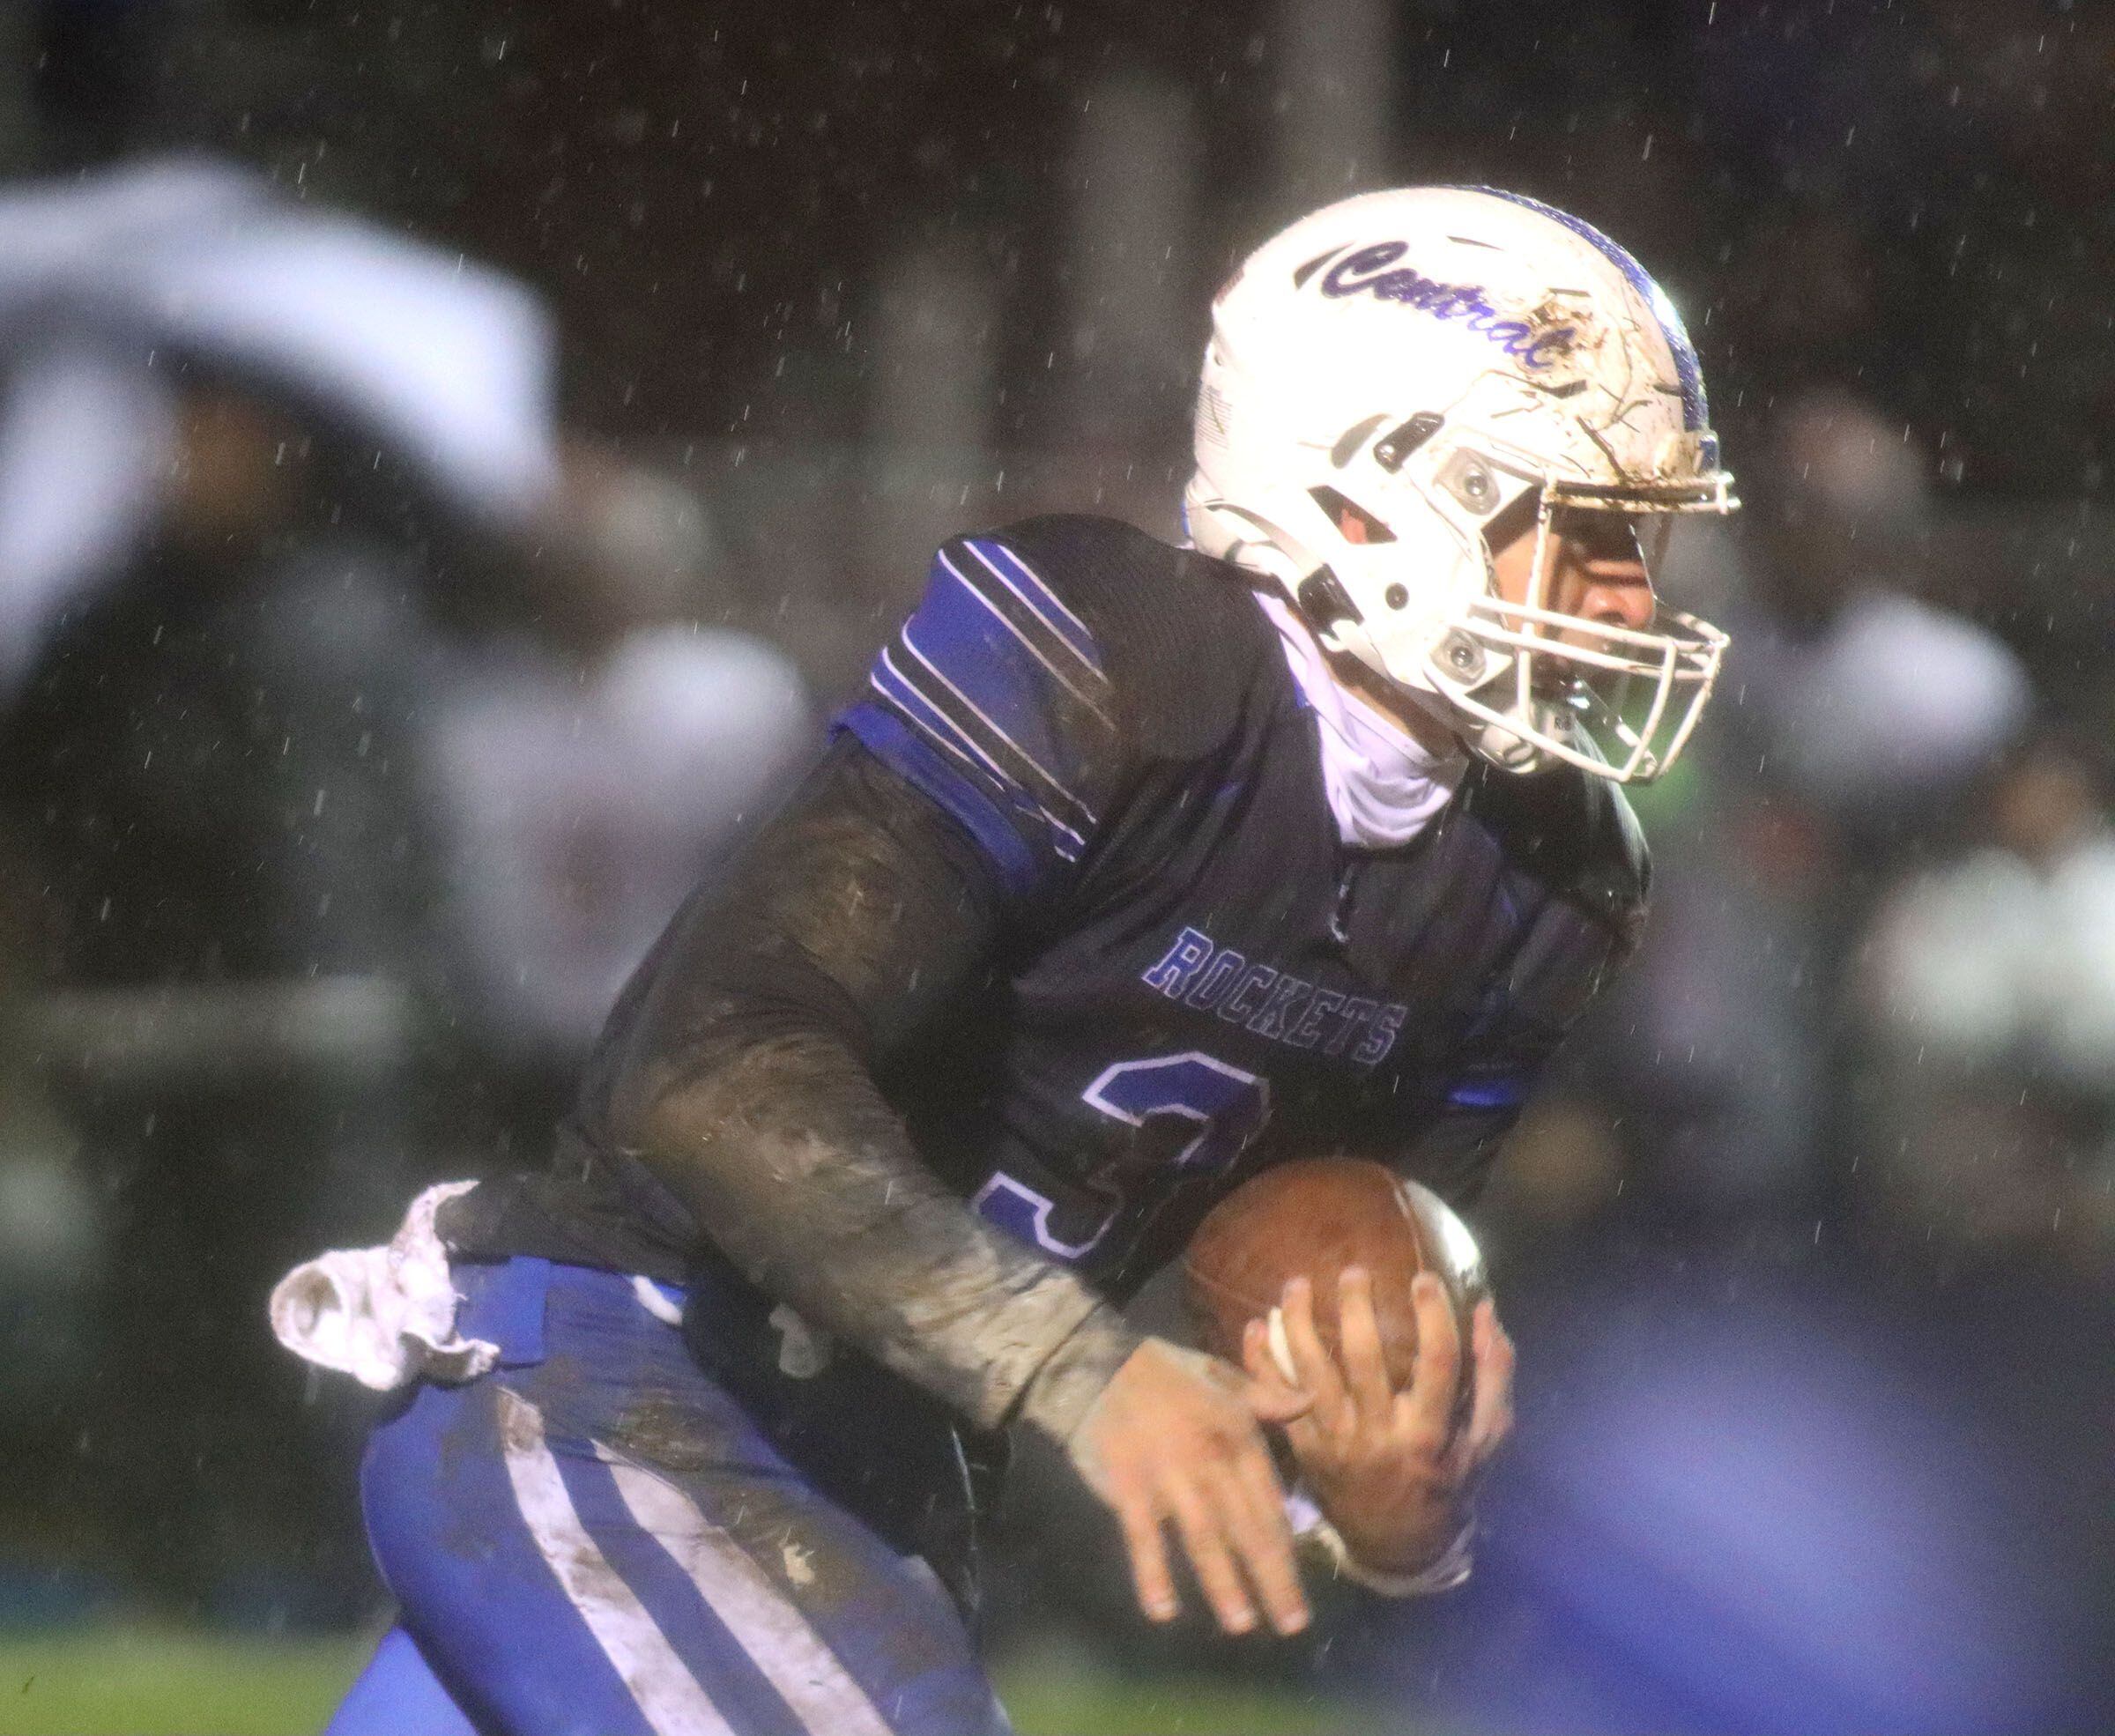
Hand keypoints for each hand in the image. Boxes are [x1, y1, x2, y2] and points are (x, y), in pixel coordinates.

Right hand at [1065, 1336, 1313, 1635]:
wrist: (1096, 1361)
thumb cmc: (1164, 1372)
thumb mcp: (1221, 1376)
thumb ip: (1265, 1397)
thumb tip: (1309, 1401)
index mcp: (1237, 1434)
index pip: (1270, 1502)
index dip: (1287, 1546)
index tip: (1300, 1585)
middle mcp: (1211, 1459)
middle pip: (1248, 1528)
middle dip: (1272, 1579)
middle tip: (1291, 1624)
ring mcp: (1169, 1476)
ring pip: (1205, 1538)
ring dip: (1224, 1584)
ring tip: (1242, 1624)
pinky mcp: (1128, 1486)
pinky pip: (1143, 1537)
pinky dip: (1152, 1573)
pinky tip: (1163, 1610)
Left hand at [1243, 1267, 1513, 1576]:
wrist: (1396, 1544)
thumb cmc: (1446, 1482)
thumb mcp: (1484, 1441)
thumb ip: (1492, 1377)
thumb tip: (1486, 1312)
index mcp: (1429, 1434)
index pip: (1437, 1365)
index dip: (1433, 1318)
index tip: (1425, 1279)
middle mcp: (1380, 1436)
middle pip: (1363, 1360)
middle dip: (1356, 1307)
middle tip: (1353, 1272)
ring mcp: (1337, 1443)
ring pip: (1311, 1373)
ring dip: (1298, 1323)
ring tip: (1297, 1284)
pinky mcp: (1305, 1450)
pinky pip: (1276, 1400)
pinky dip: (1260, 1361)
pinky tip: (1256, 1324)